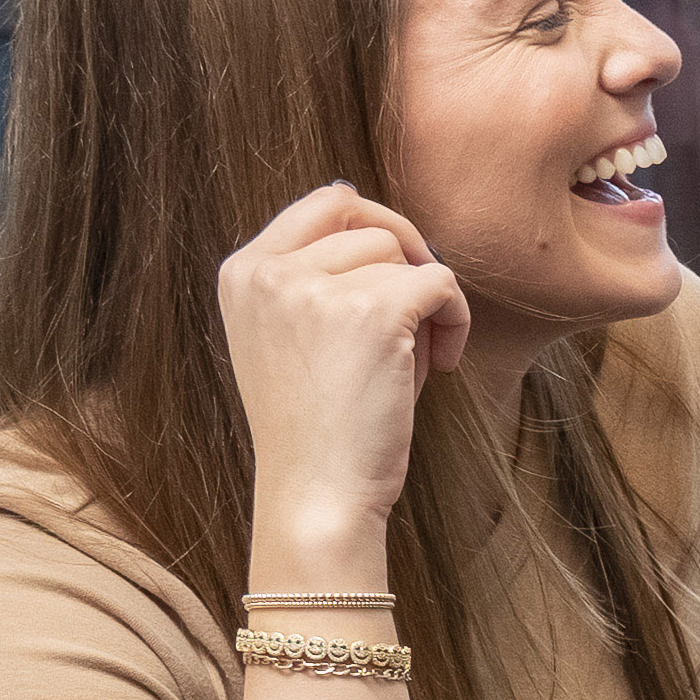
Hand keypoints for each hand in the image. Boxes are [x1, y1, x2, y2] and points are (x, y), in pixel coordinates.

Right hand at [214, 182, 464, 546]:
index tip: (396, 271)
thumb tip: (381, 223)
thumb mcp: (293, 337)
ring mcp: (316, 287)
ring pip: (404, 254)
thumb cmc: (318, 428)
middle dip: (404, 263)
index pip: (323, 204)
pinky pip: (441, 282)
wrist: (316, 495)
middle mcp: (270, 270)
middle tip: (416, 317)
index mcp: (243, 272)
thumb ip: (319, 279)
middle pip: (368, 224)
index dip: (374, 227)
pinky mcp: (372, 309)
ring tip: (410, 360)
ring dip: (424, 302)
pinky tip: (441, 365)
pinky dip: (456, 319)